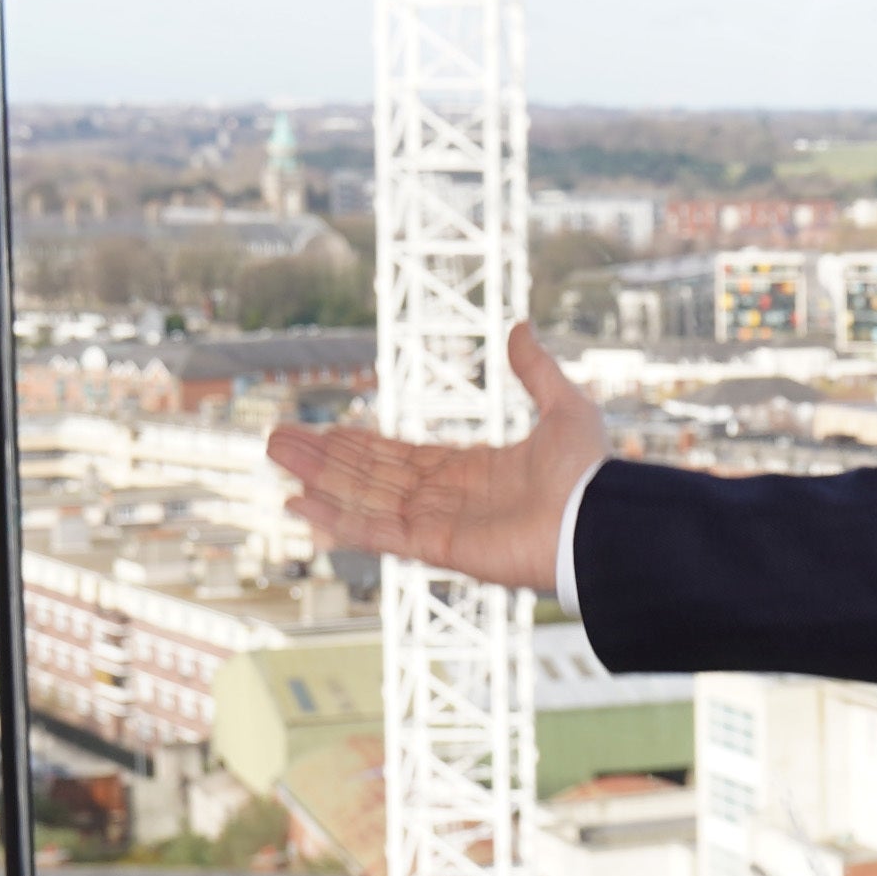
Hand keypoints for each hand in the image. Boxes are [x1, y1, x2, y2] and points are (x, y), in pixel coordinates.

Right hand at [265, 323, 604, 594]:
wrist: (601, 519)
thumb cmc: (590, 472)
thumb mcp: (564, 406)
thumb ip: (537, 370)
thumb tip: (521, 326)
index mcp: (474, 471)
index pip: (402, 456)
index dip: (362, 443)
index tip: (326, 431)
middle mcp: (449, 499)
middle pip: (372, 474)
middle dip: (324, 456)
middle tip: (277, 438)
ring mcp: (440, 525)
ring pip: (363, 497)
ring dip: (316, 477)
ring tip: (275, 455)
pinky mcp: (436, 549)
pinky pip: (374, 532)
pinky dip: (334, 518)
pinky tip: (296, 502)